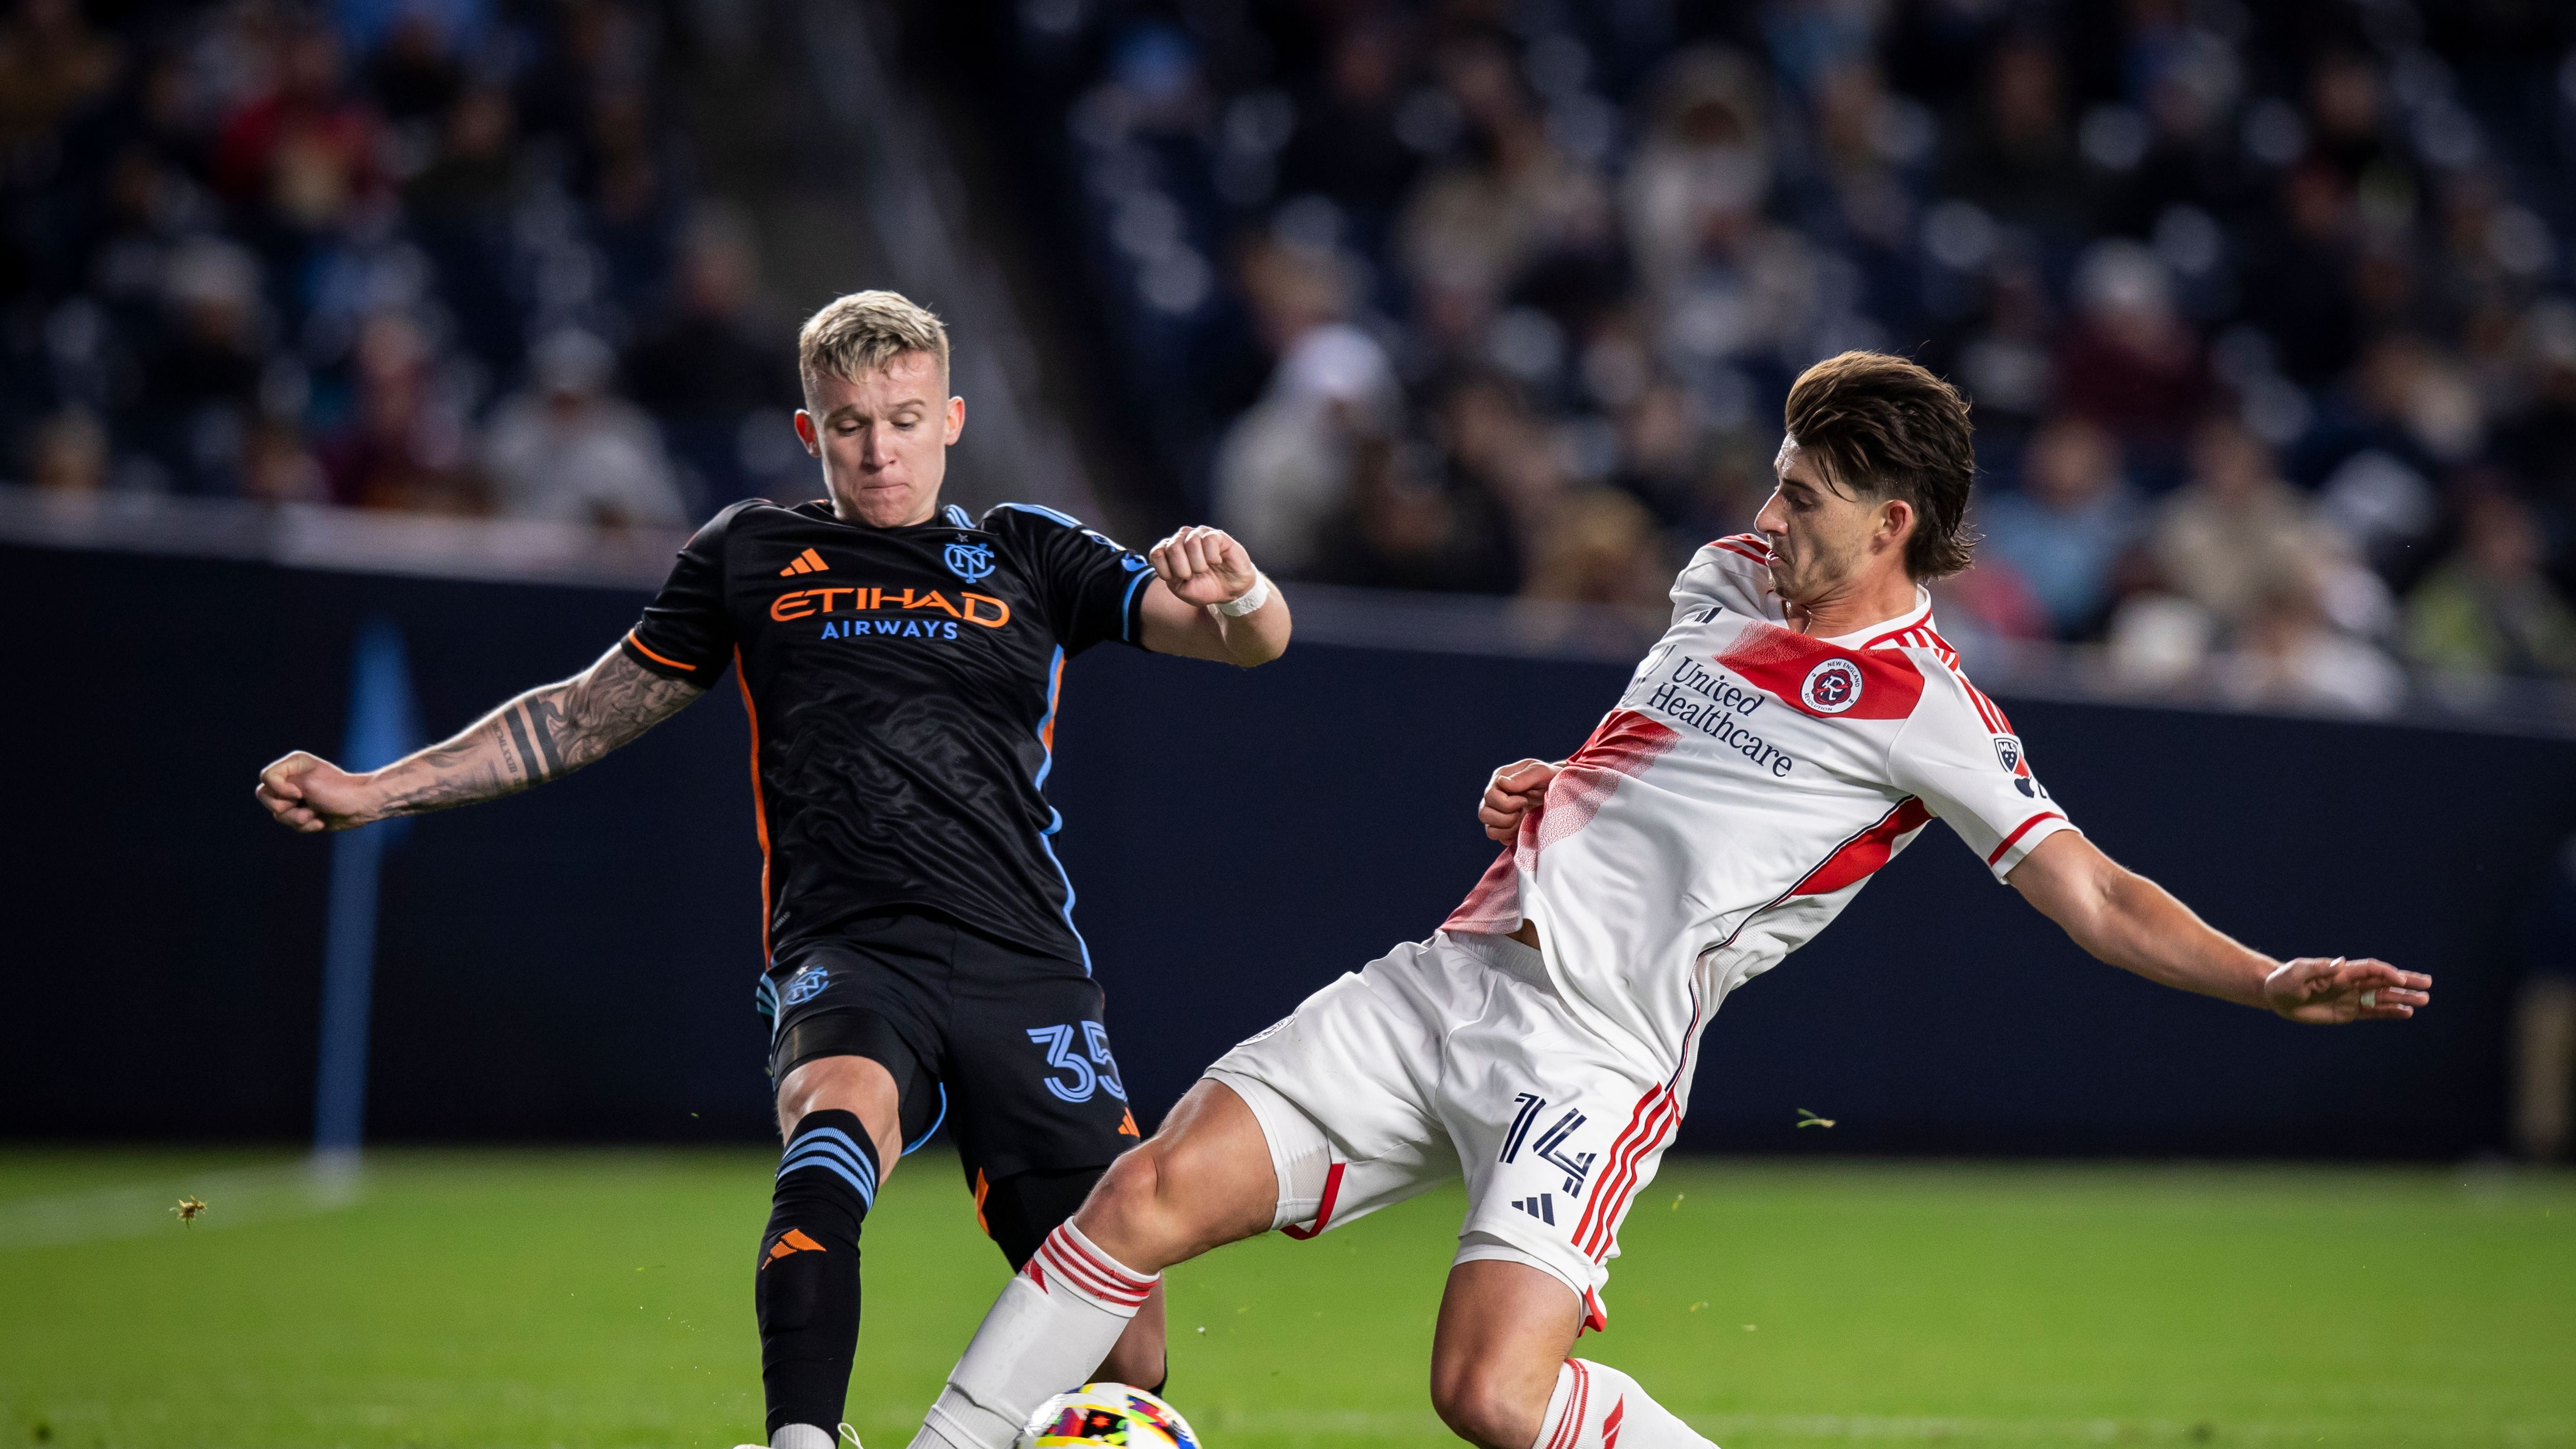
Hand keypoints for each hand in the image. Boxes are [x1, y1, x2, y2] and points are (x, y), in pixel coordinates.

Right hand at [256, 751, 381, 832]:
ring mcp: (296, 797)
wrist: (362, 806)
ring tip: (315, 815)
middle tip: (304, 804)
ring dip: (298, 819)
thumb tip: (271, 802)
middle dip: (285, 807)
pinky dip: (305, 826)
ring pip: (278, 814)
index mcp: (292, 765)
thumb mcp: (308, 784)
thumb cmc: (338, 791)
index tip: (299, 793)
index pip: (266, 777)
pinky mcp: (302, 812)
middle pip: (265, 797)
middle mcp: (291, 779)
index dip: (278, 789)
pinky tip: (320, 822)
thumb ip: (281, 787)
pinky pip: (290, 824)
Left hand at [1148, 525, 1258, 608]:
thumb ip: (1170, 576)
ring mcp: (1200, 535)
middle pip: (1172, 547)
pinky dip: (1212, 557)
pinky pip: (1209, 540)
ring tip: (1205, 569)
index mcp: (1170, 551)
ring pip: (1191, 543)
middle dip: (1183, 569)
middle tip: (1193, 575)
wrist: (1230, 591)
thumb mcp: (1182, 590)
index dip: (1166, 570)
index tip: (1178, 579)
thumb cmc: (1205, 588)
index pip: (1157, 553)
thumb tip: (1171, 557)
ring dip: (1198, 564)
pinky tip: (1217, 561)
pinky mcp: (1217, 535)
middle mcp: (1183, 539)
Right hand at [1478, 759, 1559, 842]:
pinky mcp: (1505, 828)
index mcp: (1500, 780)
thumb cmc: (1551, 778)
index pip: (1490, 797)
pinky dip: (1511, 835)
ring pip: (1490, 830)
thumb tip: (1502, 783)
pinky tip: (1523, 825)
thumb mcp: (1540, 772)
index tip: (1525, 800)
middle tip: (1524, 810)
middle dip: (1507, 816)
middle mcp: (1495, 797)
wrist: (1562, 791)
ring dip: (1508, 827)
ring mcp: (1499, 814)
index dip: (1507, 803)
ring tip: (1523, 818)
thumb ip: (1522, 777)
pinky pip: (1500, 838)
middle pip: (1484, 814)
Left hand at [2261, 956, 2430, 1023]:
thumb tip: (2340, 963)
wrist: (2276, 997)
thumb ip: (2317, 968)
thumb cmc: (2284, 981)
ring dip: (2403, 999)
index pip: (2370, 969)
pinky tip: (2406, 1014)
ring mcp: (2351, 998)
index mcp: (2341, 972)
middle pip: (2383, 981)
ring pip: (2382, 997)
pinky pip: (2372, 1013)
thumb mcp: (2296, 973)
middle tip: (2427, 983)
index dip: (2386, 972)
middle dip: (2405, 982)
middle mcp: (2350, 983)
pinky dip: (2389, 1013)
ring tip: (2424, 1000)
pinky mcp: (2347, 1012)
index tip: (2400, 979)